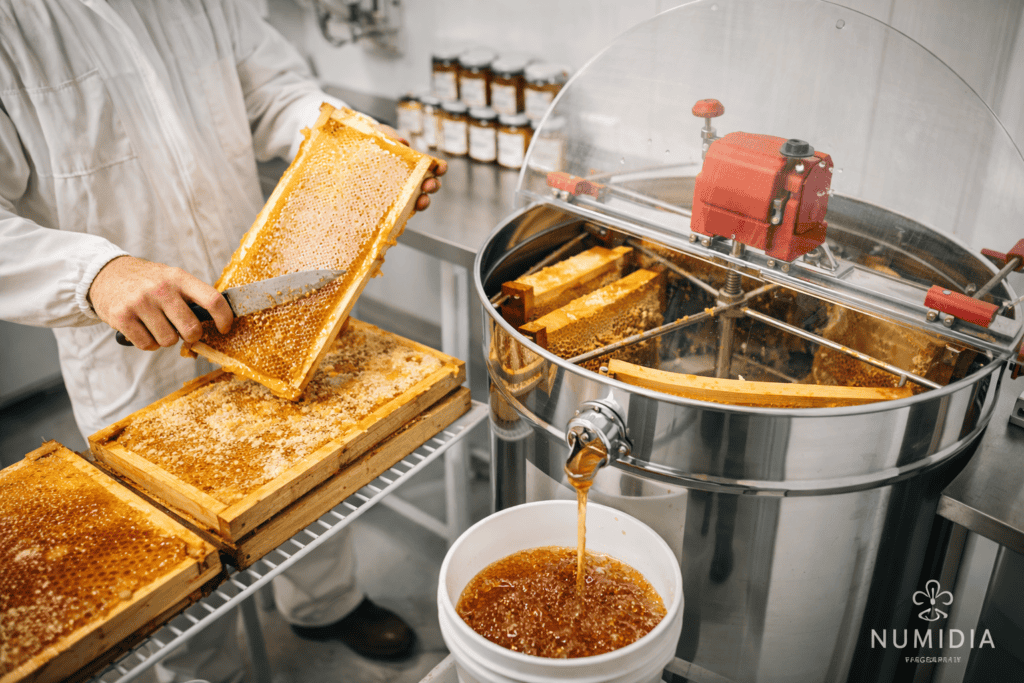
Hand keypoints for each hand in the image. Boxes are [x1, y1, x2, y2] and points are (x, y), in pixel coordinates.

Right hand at [88, 256, 232, 349]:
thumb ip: (191, 298)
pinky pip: (147, 345)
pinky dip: (148, 343)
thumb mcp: (172, 278)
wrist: (106, 273)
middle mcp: (161, 289)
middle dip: (191, 336)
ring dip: (166, 339)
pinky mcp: (122, 316)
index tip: (225, 329)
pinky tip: (143, 329)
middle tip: (183, 331)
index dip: (224, 318)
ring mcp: (140, 303)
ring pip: (168, 340)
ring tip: (157, 325)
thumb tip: (216, 325)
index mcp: (179, 278)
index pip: (212, 300)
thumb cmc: (147, 281)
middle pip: (191, 328)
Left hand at [372, 122, 445, 210]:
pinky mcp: (390, 204)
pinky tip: (402, 212)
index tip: (440, 167)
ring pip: (418, 201)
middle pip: (429, 186)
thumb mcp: (383, 138)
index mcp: (415, 164)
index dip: (440, 168)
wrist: (356, 151)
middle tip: (428, 185)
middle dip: (433, 186)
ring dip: (423, 202)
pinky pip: (400, 211)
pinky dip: (404, 212)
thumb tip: (403, 142)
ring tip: (421, 201)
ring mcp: (402, 193)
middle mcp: (412, 180)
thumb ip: (393, 140)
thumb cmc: (375, 145)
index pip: (433, 167)